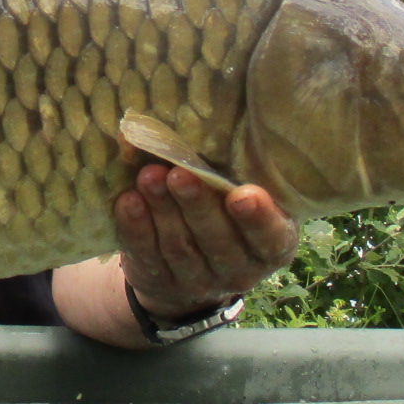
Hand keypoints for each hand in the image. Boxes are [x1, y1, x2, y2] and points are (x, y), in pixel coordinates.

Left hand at [115, 165, 297, 320]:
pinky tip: (128, 202)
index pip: (271, 237)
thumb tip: (205, 121)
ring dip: (163, 210)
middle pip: (219, 241)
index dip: (258, 219)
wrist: (195, 262)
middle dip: (198, 205)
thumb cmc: (229, 211)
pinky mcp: (163, 282)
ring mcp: (200, 281)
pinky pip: (148, 256)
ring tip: (149, 177)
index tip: (243, 195)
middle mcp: (241, 269)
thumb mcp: (245, 193)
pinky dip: (137, 228)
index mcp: (275, 244)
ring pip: (180, 247)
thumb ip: (236, 173)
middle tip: (180, 174)